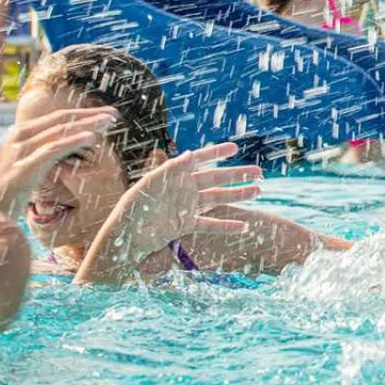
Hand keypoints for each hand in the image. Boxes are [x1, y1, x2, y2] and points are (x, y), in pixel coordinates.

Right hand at [0, 107, 116, 216]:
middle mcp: (18, 137)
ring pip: (58, 131)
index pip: (57, 118)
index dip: (83, 114)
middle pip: (60, 120)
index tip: (107, 114)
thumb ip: (46, 152)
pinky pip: (51, 151)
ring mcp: (18, 151)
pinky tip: (91, 138)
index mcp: (21, 134)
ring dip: (86, 124)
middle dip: (89, 115)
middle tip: (114, 114)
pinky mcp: (21, 168)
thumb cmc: (9, 193)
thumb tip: (76, 142)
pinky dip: (72, 141)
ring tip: (109, 121)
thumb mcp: (30, 166)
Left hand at [77, 143, 260, 283]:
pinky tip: (244, 226)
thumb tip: (190, 155)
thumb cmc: (133, 207)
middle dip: (237, 174)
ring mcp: (187, 207)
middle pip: (216, 179)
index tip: (235, 148)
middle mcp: (184, 189)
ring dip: (238, 195)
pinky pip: (210, 225)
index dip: (216, 153)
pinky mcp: (186, 225)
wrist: (125, 236)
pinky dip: (227, 226)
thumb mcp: (151, 185)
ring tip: (258, 191)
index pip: (200, 159)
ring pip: (218, 199)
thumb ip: (171, 170)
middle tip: (259, 171)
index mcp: (175, 175)